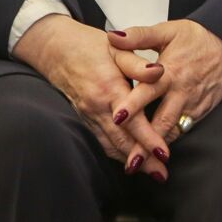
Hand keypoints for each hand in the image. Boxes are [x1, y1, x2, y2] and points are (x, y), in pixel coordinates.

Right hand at [13, 14, 170, 180]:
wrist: (57, 49)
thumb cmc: (92, 46)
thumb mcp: (119, 48)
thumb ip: (139, 64)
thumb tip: (160, 71)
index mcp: (109, 89)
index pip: (133, 121)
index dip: (148, 139)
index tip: (164, 153)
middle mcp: (97, 108)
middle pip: (122, 141)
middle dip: (142, 160)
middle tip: (162, 174)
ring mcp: (88, 116)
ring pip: (111, 146)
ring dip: (130, 161)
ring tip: (152, 172)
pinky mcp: (83, 119)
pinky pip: (101, 142)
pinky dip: (116, 153)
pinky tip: (129, 160)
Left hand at [106, 20, 221, 161]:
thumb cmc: (198, 38)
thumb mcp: (169, 31)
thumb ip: (139, 36)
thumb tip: (113, 37)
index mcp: (170, 72)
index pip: (148, 91)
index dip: (133, 106)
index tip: (117, 119)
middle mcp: (182, 92)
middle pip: (162, 122)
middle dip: (146, 143)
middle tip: (130, 162)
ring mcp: (193, 104)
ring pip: (174, 132)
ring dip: (158, 148)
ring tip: (141, 165)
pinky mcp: (202, 111)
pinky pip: (184, 129)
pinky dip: (169, 140)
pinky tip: (156, 153)